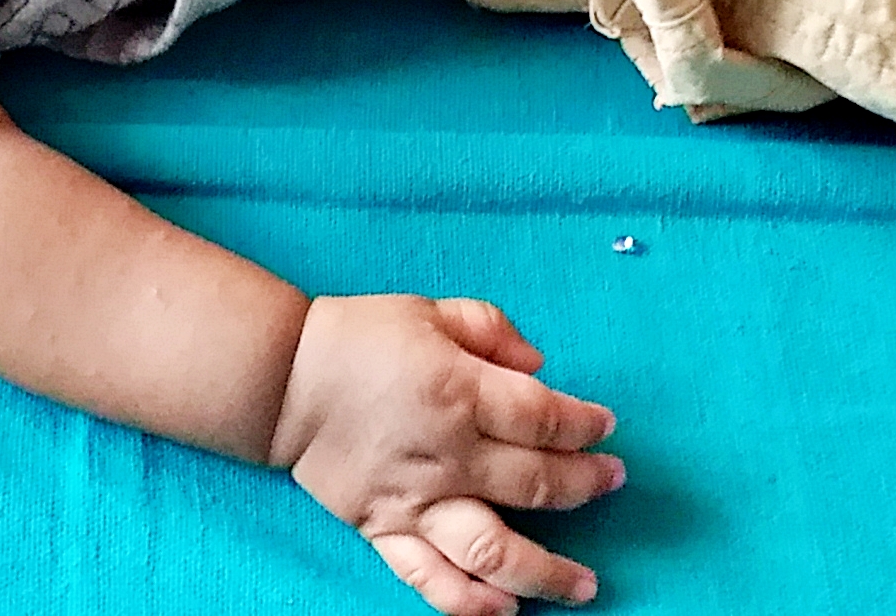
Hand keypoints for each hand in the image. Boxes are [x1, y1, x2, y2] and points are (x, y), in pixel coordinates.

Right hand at [268, 296, 623, 615]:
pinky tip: (507, 609)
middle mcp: (447, 454)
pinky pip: (430, 578)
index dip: (585, 423)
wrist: (283, 380)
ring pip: (494, 549)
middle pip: (537, 483)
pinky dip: (470, 603)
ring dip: (547, 572)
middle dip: (586, 485)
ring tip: (585, 586)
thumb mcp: (431, 311)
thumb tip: (537, 365)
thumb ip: (492, 332)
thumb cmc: (358, 338)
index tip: (605, 426)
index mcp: (460, 392)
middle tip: (612, 482)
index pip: (544, 417)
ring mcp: (417, 501)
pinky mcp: (385, 529)